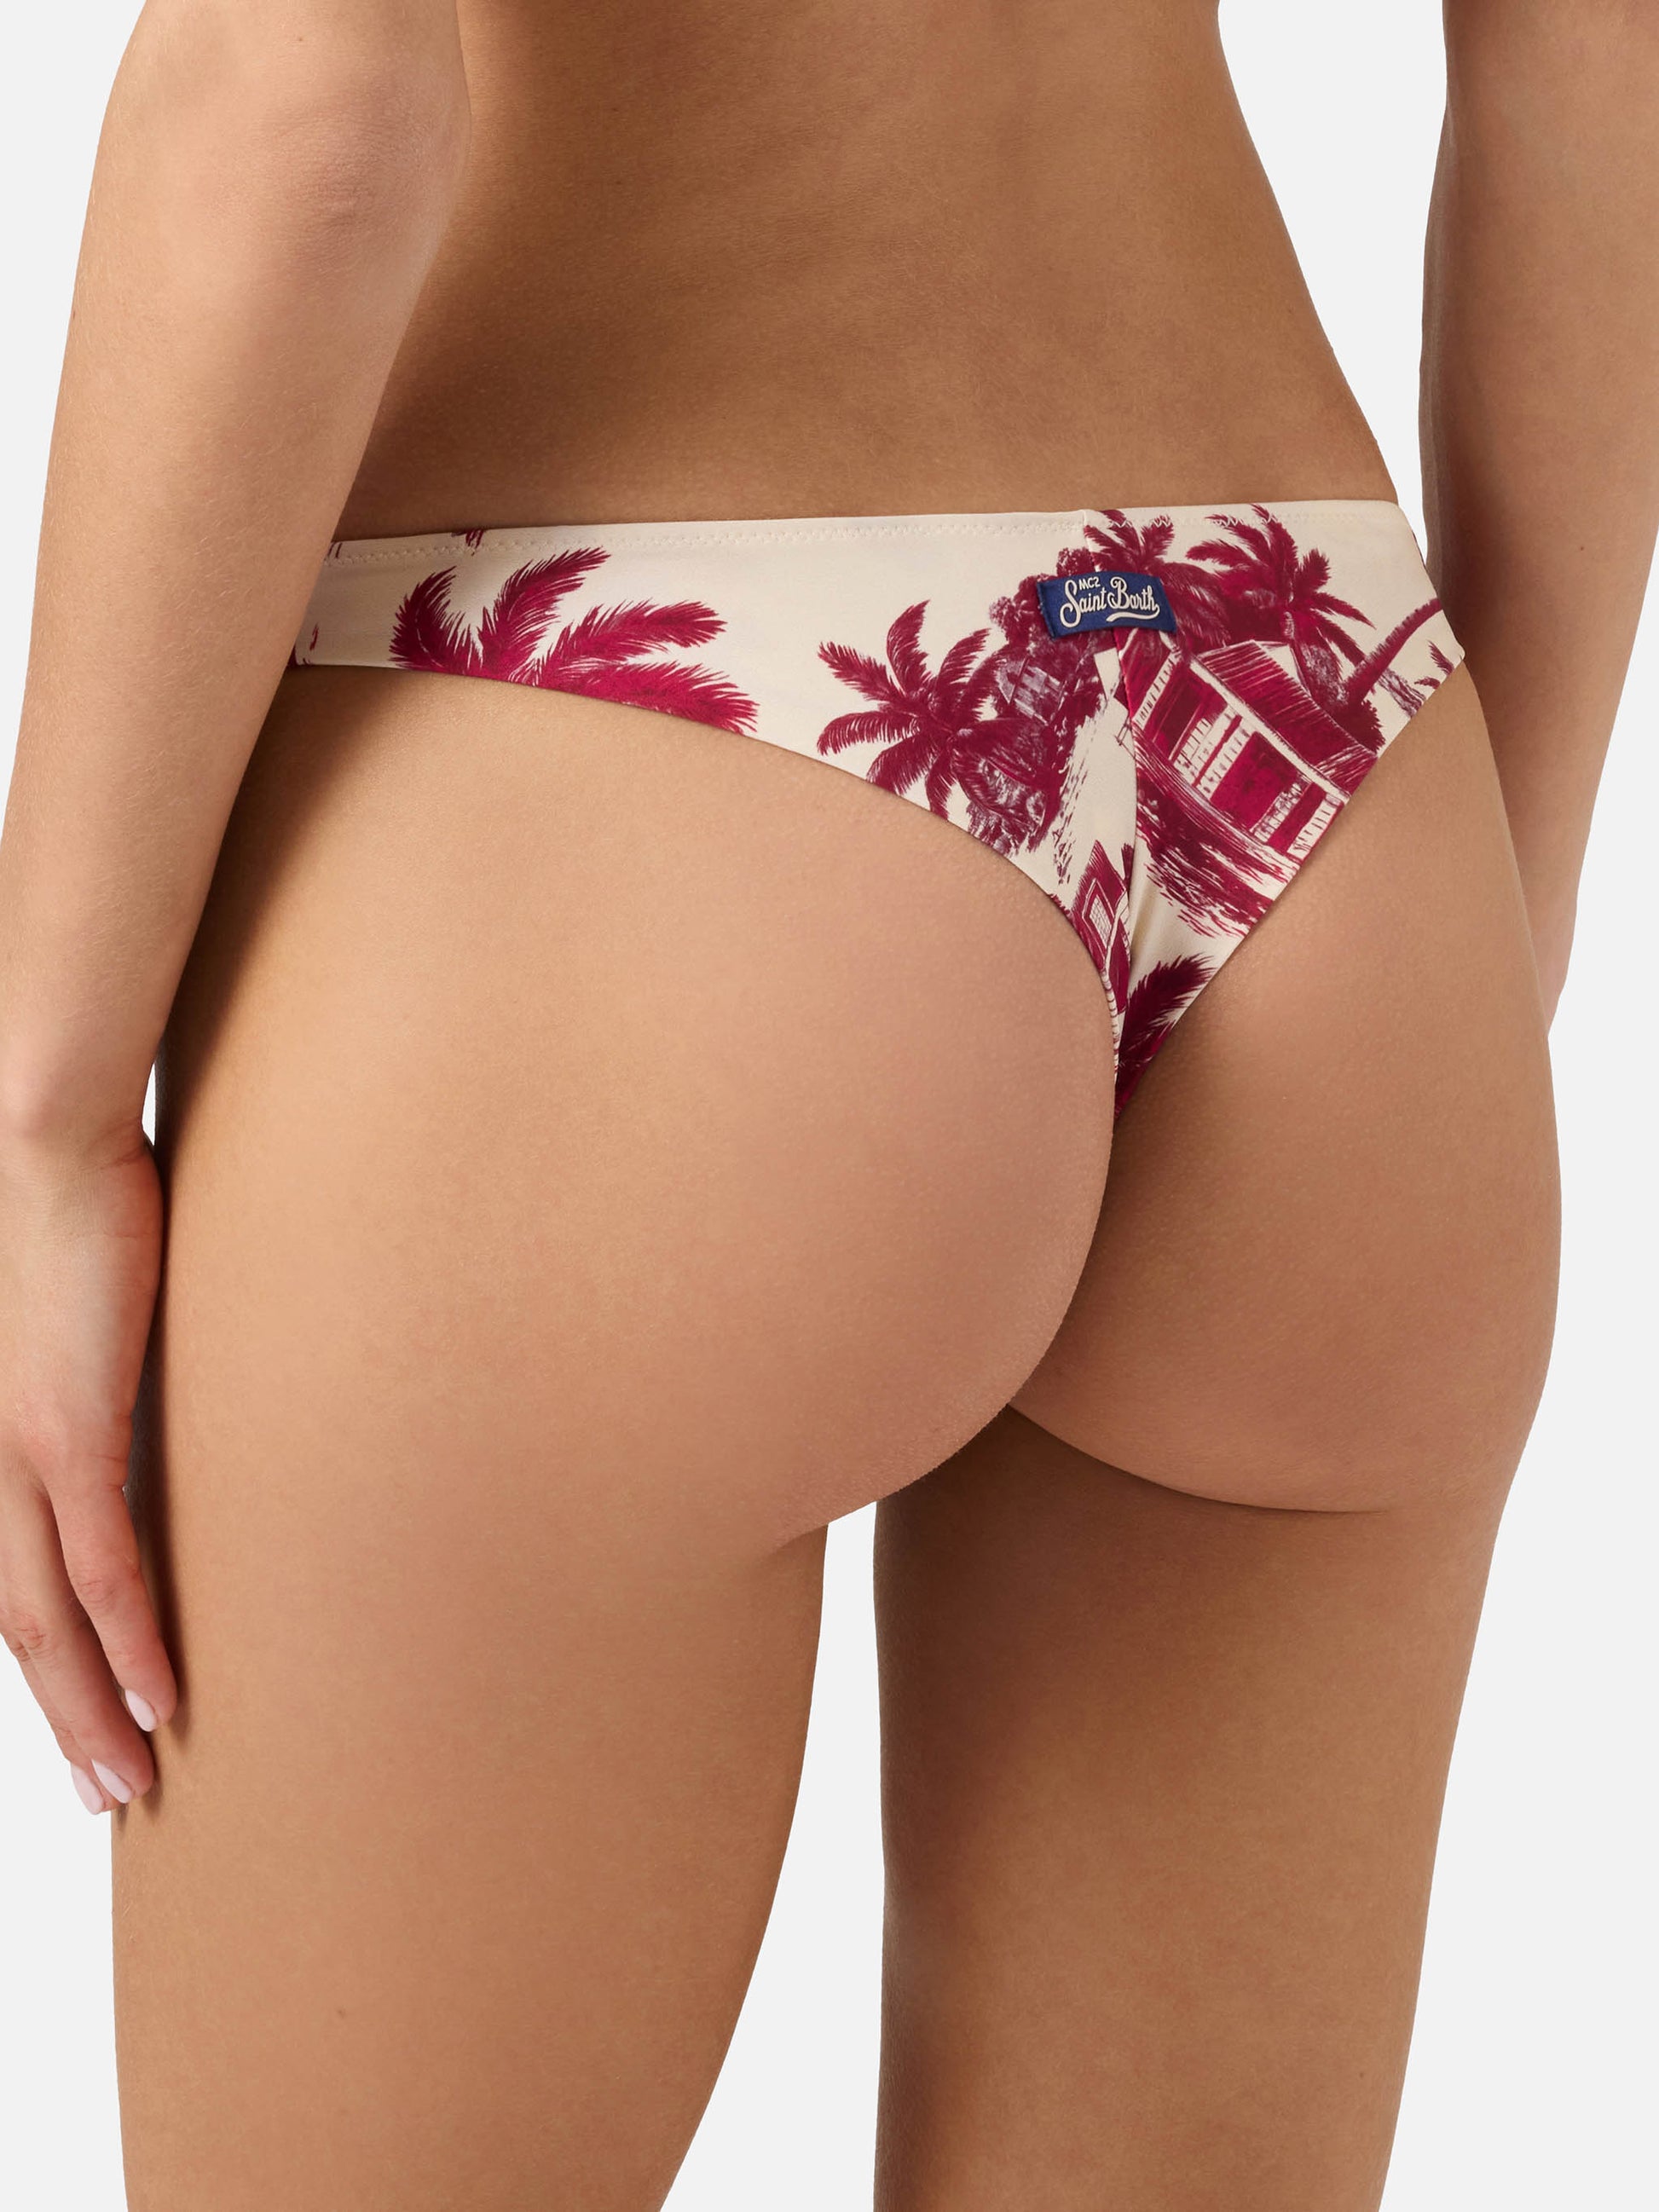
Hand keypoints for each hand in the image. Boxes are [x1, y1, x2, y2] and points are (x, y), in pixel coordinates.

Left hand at [1, 1124, 174, 1812]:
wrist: (28, 1135)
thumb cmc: (39, 1203)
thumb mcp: (44, 1318)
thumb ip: (66, 1377)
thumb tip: (103, 1406)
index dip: (36, 1666)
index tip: (77, 1719)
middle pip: (12, 1627)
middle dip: (60, 1719)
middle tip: (107, 1789)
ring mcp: (14, 1452)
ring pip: (44, 1621)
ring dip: (90, 1710)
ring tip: (131, 1776)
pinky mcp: (68, 1429)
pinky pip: (102, 1565)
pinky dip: (130, 1640)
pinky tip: (161, 1693)